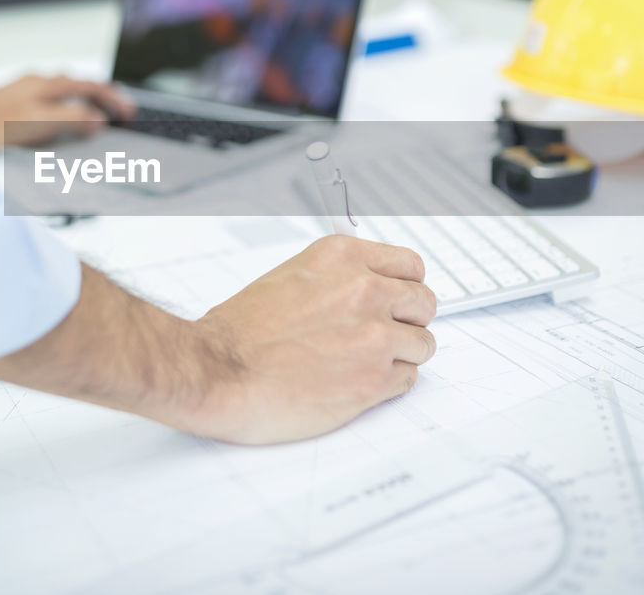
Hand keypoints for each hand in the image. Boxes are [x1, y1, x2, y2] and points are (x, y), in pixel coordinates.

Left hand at [0, 74, 135, 151]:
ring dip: (88, 101)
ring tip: (101, 116)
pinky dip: (70, 106)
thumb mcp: (39, 122)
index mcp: (49, 84)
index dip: (114, 99)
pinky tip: (66, 119)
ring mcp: (28, 89)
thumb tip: (99, 119)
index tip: (129, 112)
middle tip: (122, 113)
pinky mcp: (18, 99)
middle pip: (82, 84)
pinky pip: (53, 98)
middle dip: (105, 97)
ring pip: (68, 90)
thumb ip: (72, 118)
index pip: (92, 86)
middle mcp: (40, 81)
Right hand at [189, 235, 436, 443]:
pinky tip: (358, 382)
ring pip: (422, 343)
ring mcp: (375, 336)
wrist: (219, 370)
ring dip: (401, 355)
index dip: (405, 287)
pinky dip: (389, 384)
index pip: (410, 265)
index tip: (398, 300)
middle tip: (387, 334)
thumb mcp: (290, 277)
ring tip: (367, 363)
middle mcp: (365, 290)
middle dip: (409, 320)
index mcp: (342, 258)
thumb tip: (365, 291)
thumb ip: (336, 279)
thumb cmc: (241, 331)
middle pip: (424, 302)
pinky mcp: (375, 380)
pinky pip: (408, 379)